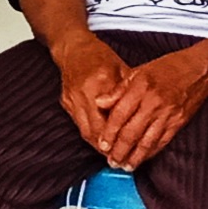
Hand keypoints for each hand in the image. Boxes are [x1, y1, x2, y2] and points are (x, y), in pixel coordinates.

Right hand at [49, 33, 128, 157]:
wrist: (72, 47)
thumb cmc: (99, 56)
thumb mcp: (121, 69)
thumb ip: (128, 92)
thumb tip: (142, 111)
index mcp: (100, 82)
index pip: (112, 117)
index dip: (121, 136)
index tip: (132, 148)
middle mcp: (83, 94)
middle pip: (96, 131)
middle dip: (109, 148)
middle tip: (121, 161)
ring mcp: (72, 100)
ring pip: (85, 132)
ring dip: (99, 146)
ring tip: (112, 156)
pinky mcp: (66, 103)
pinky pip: (79, 126)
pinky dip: (91, 136)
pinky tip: (100, 143)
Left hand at [88, 48, 207, 173]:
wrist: (200, 71)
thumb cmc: (169, 68)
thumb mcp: (138, 72)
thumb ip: (118, 90)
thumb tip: (99, 103)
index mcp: (141, 88)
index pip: (119, 115)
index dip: (109, 133)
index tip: (102, 145)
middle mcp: (153, 103)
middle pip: (131, 132)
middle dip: (119, 151)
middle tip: (111, 161)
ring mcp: (167, 115)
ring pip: (147, 142)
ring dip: (134, 157)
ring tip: (125, 166)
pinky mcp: (178, 122)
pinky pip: (162, 141)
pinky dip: (151, 153)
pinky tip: (143, 158)